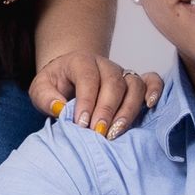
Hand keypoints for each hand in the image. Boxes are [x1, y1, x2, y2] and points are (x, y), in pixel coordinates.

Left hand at [28, 53, 161, 137]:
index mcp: (80, 61)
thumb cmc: (55, 85)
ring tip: (116, 132)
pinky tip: (150, 106)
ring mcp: (122, 72)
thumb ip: (45, 97)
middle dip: (106, 110)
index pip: (88, 77)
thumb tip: (60, 108)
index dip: (86, 101)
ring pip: (134, 85)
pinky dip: (155, 91)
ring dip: (128, 110)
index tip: (82, 125)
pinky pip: (152, 80)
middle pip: (113, 83)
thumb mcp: (40, 89)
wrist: (68, 78)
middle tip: (98, 133)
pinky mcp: (134, 81)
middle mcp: (105, 64)